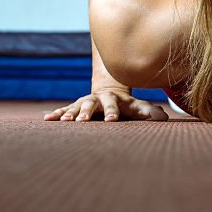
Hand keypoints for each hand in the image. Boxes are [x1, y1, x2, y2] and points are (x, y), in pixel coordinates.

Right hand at [43, 87, 168, 121]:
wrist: (110, 91)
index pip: (113, 104)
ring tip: (63, 121)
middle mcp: (97, 98)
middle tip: (81, 121)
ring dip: (69, 113)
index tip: (111, 120)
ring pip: (75, 106)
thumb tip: (164, 117)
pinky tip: (46, 119)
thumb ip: (150, 112)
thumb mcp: (139, 107)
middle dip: (86, 111)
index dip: (112, 111)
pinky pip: (63, 110)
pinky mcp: (74, 107)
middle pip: (91, 104)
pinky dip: (56, 114)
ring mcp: (84, 102)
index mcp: (113, 98)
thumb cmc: (127, 104)